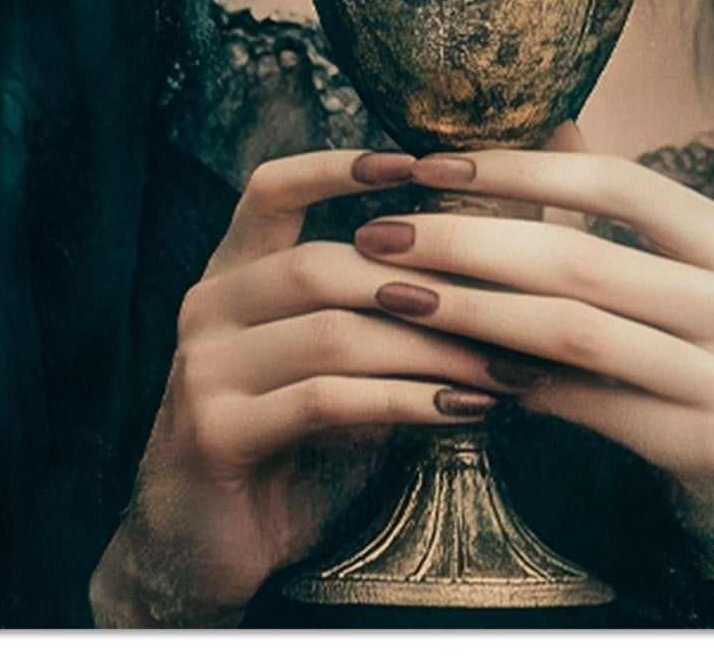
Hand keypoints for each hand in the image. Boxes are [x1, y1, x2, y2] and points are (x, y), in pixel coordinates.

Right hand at [89, 147, 541, 626]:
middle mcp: (208, 307)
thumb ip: (382, 309)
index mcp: (231, 274)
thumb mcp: (334, 362)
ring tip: (502, 367)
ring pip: (332, 332)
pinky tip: (461, 410)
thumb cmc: (290, 449)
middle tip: (511, 303)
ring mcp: (203, 368)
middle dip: (424, 283)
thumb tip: (492, 254)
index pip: (271, 189)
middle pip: (321, 265)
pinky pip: (325, 400)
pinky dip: (404, 401)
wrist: (202, 553)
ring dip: (430, 348)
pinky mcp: (215, 431)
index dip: (338, 165)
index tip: (419, 160)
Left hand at [344, 123, 713, 628]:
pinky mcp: (712, 453)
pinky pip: (592, 409)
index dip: (518, 168)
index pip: (618, 182)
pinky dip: (519, 387)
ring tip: (397, 297)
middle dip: (467, 240)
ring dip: (473, 312)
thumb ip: (627, 212)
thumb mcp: (700, 286)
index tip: (426, 164)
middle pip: (583, 257)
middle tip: (379, 234)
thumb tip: (560, 124)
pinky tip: (457, 373)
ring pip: (577, 333)